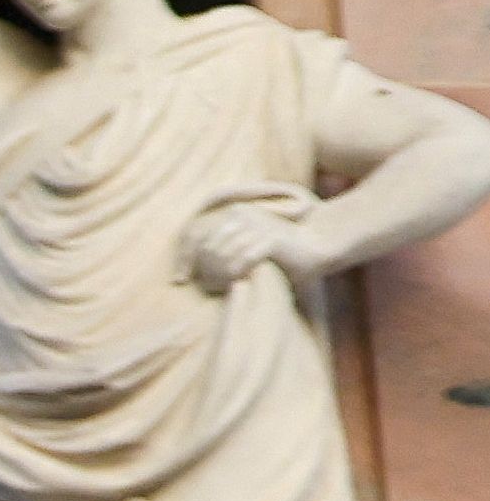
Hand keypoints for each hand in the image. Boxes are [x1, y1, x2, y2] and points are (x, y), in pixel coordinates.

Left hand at [186, 196, 317, 290]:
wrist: (320, 244)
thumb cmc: (280, 251)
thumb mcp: (244, 249)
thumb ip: (219, 253)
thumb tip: (185, 273)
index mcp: (232, 213)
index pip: (193, 234)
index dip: (183, 258)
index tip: (179, 280)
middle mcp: (241, 214)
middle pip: (206, 249)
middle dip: (206, 272)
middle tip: (214, 288)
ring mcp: (256, 224)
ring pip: (221, 256)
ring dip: (221, 276)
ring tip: (230, 286)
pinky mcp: (271, 238)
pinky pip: (242, 262)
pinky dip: (238, 275)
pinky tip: (242, 282)